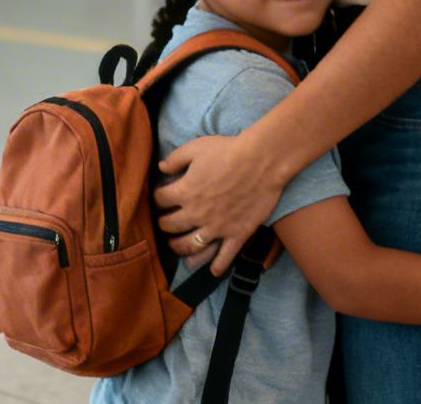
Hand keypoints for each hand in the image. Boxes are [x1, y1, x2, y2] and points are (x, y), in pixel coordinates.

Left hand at [153, 134, 285, 275]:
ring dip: (179, 247)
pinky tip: (212, 271)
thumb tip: (161, 168)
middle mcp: (196, 214)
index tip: (161, 197)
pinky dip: (217, 266)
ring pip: (190, 246)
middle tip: (166, 222)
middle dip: (164, 224)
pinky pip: (224, 257)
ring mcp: (216, 227)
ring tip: (176, 246)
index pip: (160, 200)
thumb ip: (175, 159)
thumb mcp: (195, 147)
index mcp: (184, 192)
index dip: (158, 197)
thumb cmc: (227, 150)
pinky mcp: (237, 234)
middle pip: (170, 225)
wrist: (262, 161)